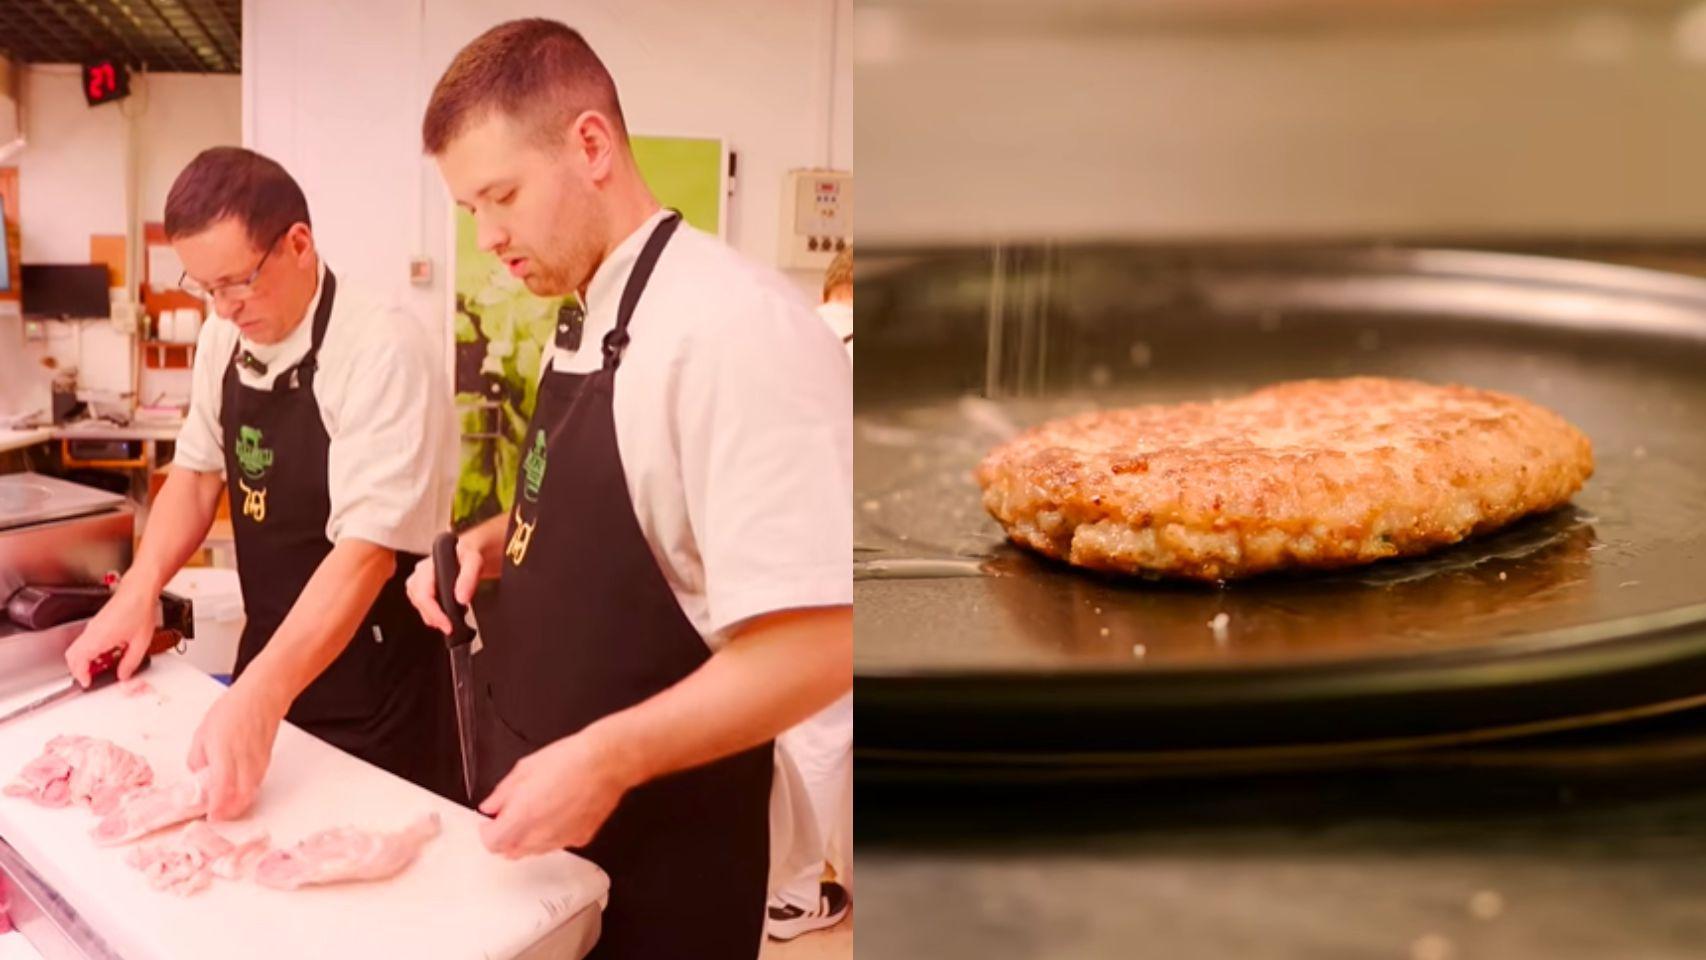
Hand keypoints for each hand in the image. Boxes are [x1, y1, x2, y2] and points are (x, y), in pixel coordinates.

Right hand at [64, 585, 156, 686]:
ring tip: (105, 665)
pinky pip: (87, 641)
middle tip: (93, 677)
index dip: (80, 676)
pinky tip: (110, 652)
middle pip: (72, 656)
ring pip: (78, 648)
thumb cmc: (139, 609)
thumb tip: (123, 675)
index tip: (88, 683)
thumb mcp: (141, 642)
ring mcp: (93, 627)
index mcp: (98, 638)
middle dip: (79, 669)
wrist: (139, 590)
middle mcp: (91, 632)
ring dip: (86, 660)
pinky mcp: (97, 623)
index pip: (77, 662)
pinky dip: (92, 651)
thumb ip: (131, 663)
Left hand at [186, 681, 287, 819]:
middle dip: (231, 811)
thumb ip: (197, 757)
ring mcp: (258, 760)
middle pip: (242, 795)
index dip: (218, 806)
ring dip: (240, 804)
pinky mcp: (266, 760)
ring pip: (251, 791)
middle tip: (218, 817)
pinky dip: (248, 792)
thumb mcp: (203, 731)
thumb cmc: (232, 709)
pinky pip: (257, 782)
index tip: (211, 817)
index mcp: (224, 750)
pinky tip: (239, 794)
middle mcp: (243, 758)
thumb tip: (199, 776)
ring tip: (226, 809)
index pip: (222, 786)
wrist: (263, 696)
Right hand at [404, 536, 484, 633]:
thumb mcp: (474, 561)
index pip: (423, 594)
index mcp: (429, 565)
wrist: (471, 550)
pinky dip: (433, 612)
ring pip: (419, 604)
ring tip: (449, 620)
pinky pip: (423, 604)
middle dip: (433, 617)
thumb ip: (468, 578)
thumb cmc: (470, 553)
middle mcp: (421, 572)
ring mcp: (420, 580)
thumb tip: (461, 598)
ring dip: (432, 615)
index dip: (433, 613)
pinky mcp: (424, 587)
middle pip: (418, 602)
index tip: (447, 626)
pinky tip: (445, 614)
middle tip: (450, 627)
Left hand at [478, 725, 640, 857]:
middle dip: (506, 838)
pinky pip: (558, 843)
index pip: (492, 843)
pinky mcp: (580, 838)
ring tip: (538, 810)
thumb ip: (503, 792)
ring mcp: (562, 840)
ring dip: (527, 838)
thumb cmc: (570, 759)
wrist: (607, 762)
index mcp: (522, 817)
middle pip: (511, 852)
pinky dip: (552, 835)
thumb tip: (491, 806)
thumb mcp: (526, 768)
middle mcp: (540, 835)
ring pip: (534, 851)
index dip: (486, 833)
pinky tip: (560, 812)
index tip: (488, 822)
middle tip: (510, 817)